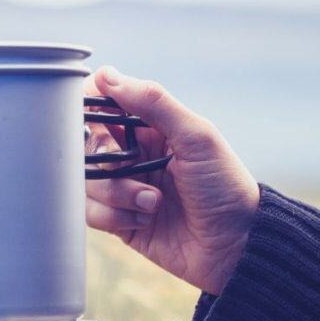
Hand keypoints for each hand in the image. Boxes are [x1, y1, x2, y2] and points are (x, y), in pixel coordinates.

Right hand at [84, 66, 259, 295]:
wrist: (235, 246)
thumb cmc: (224, 186)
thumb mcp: (196, 136)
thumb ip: (153, 102)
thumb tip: (106, 74)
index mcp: (149, 127)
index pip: (101, 105)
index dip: (89, 112)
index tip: (100, 125)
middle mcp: (131, 154)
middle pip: (84, 144)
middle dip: (103, 158)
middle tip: (127, 166)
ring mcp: (122, 187)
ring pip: (84, 180)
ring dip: (116, 193)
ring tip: (152, 202)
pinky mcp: (117, 219)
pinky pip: (90, 211)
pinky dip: (114, 216)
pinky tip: (145, 219)